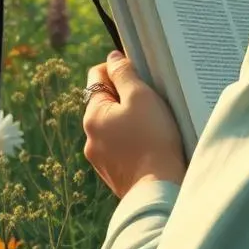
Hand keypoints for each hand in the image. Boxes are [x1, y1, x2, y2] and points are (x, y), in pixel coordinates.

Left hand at [83, 51, 186, 199]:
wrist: (159, 191)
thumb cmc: (152, 139)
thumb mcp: (141, 97)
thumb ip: (124, 73)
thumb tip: (113, 57)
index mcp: (92, 115)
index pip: (96, 76)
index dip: (117, 69)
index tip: (138, 75)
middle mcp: (89, 137)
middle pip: (105, 101)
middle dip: (125, 96)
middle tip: (150, 101)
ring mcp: (100, 159)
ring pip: (113, 125)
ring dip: (129, 119)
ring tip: (153, 125)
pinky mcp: (113, 174)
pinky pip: (120, 147)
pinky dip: (132, 141)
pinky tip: (150, 145)